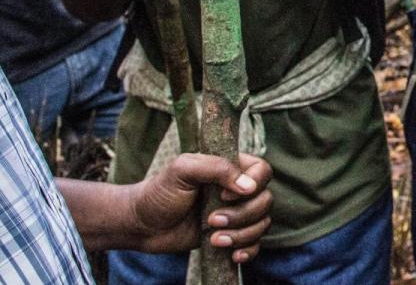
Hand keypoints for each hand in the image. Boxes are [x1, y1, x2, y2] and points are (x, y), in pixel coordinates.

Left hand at [128, 153, 272, 260]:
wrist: (142, 225)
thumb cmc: (160, 192)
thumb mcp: (183, 169)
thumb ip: (216, 168)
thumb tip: (249, 187)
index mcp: (231, 168)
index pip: (262, 171)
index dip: (252, 184)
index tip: (223, 195)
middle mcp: (238, 190)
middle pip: (265, 200)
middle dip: (242, 215)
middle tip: (211, 220)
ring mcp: (236, 214)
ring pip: (262, 223)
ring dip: (241, 234)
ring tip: (213, 239)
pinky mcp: (231, 235)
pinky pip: (255, 244)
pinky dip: (248, 250)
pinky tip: (233, 254)